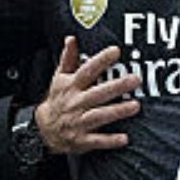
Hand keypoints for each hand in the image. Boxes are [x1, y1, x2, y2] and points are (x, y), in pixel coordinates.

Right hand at [35, 37, 140, 153]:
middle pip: (98, 93)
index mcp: (71, 86)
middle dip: (116, 86)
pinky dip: (110, 141)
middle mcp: (75, 103)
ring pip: (99, 116)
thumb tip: (71, 38)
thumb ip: (68, 59)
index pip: (86, 71)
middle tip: (135, 79)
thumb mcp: (59, 78)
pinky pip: (97, 141)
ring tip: (136, 105)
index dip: (101, 60)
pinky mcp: (81, 140)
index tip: (116, 51)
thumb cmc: (58, 100)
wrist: (43, 129)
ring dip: (117, 111)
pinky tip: (125, 139)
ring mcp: (78, 122)